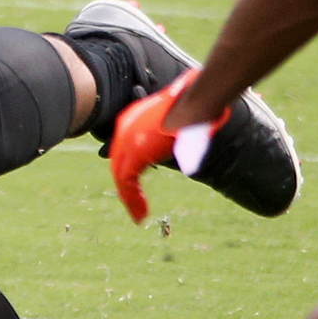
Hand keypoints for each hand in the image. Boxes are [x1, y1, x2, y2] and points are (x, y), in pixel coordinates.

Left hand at [108, 72, 227, 224]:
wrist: (197, 102)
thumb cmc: (198, 109)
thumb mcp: (183, 122)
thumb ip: (178, 137)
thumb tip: (190, 150)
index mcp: (135, 119)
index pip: (124, 151)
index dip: (129, 174)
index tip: (136, 190)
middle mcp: (126, 127)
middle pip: (119, 164)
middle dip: (127, 189)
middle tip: (136, 208)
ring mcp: (128, 139)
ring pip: (120, 176)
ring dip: (130, 199)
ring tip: (139, 216)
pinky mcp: (134, 153)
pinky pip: (126, 182)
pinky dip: (132, 201)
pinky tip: (141, 215)